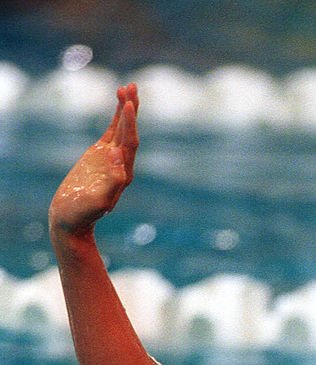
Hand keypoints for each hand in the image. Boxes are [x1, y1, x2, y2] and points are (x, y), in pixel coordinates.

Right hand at [49, 83, 138, 236]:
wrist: (71, 217)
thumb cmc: (84, 213)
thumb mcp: (99, 201)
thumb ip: (113, 182)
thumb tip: (120, 158)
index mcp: (124, 174)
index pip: (130, 144)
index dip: (130, 124)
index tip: (128, 104)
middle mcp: (122, 164)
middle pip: (130, 132)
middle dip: (132, 110)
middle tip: (133, 86)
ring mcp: (111, 158)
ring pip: (122, 129)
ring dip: (126, 109)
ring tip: (128, 86)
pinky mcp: (100, 154)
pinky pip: (112, 131)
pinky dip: (116, 117)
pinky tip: (120, 102)